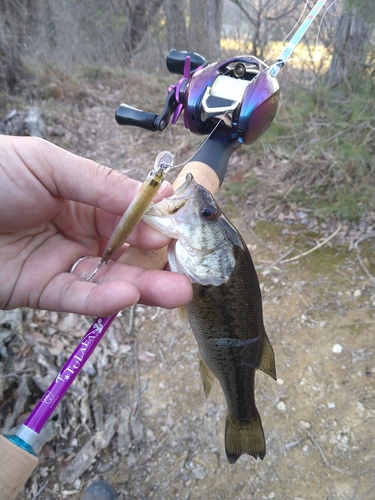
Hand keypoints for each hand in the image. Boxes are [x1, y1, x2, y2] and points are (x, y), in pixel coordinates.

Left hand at [0, 135, 191, 315]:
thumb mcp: (47, 164)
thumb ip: (100, 183)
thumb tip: (154, 203)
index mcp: (80, 196)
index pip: (128, 213)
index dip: (155, 222)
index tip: (181, 230)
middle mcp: (75, 231)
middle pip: (124, 250)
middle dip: (157, 262)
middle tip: (190, 273)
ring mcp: (59, 262)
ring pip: (107, 278)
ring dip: (142, 287)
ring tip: (177, 293)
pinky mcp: (38, 291)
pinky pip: (74, 297)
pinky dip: (99, 299)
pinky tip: (125, 295)